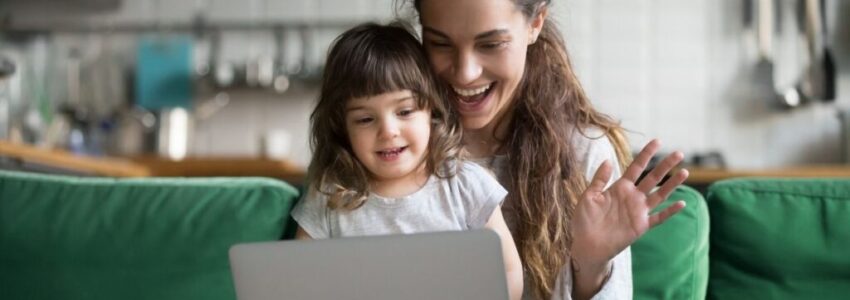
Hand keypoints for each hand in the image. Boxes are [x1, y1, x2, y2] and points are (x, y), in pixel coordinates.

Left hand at [571, 139, 688, 268]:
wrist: (586, 245)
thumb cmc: (584, 220)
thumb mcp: (589, 196)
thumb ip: (599, 179)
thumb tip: (608, 160)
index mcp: (620, 188)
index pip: (636, 167)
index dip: (646, 154)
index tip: (657, 141)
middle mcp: (632, 197)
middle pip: (652, 178)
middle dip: (665, 166)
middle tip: (679, 153)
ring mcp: (638, 211)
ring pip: (660, 195)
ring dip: (672, 185)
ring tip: (684, 172)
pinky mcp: (641, 226)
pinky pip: (659, 218)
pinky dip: (670, 211)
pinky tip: (681, 203)